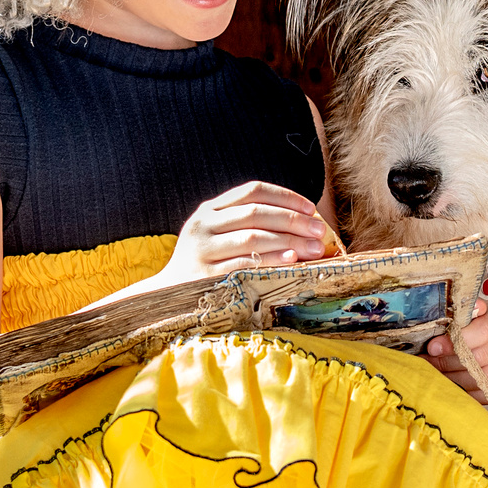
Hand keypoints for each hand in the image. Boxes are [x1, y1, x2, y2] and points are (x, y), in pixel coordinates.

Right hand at [167, 181, 331, 278]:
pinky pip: (245, 265)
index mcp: (210, 210)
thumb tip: (304, 222)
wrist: (168, 295)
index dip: (285, 196)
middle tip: (320, 230)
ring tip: (314, 248)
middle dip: (293, 220)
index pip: (252, 191)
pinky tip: (292, 260)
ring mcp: (202, 250)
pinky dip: (271, 260)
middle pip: (255, 213)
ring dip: (289, 241)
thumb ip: (249, 224)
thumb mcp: (219, 236)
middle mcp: (203, 224)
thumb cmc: (207, 263)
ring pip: (252, 237)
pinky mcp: (205, 275)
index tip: (311, 208)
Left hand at [424, 296, 487, 403]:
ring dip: (457, 378)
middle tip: (430, 362)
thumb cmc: (473, 321)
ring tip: (439, 374)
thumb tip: (454, 316)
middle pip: (481, 356)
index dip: (456, 341)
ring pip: (485, 377)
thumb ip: (461, 312)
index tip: (433, 347)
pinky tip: (454, 386)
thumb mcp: (466, 310)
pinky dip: (469, 393)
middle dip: (450, 361)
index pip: (483, 330)